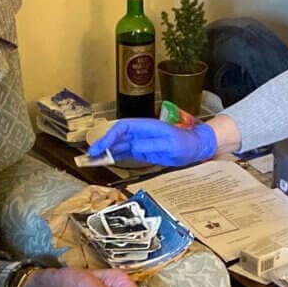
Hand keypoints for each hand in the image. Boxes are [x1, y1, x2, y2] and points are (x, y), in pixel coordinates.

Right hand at [89, 118, 216, 166]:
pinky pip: (124, 152)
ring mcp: (141, 141)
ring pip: (118, 144)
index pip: (123, 127)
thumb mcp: (170, 145)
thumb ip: (152, 145)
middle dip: (103, 143)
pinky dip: (114, 156)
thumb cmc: (186, 143)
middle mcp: (141, 132)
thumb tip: (134, 147)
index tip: (100, 146)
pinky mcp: (142, 150)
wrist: (196, 147)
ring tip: (94, 159)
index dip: (109, 136)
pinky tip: (106, 160)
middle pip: (117, 135)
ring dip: (106, 151)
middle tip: (91, 155)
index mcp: (146, 126)